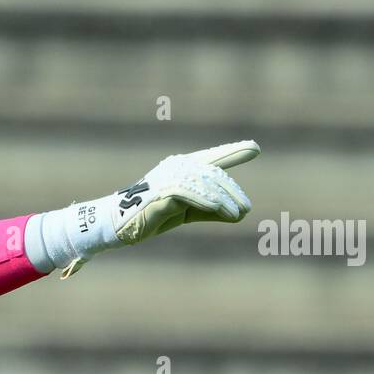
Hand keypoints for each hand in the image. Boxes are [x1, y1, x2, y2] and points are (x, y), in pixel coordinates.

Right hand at [58, 140, 260, 278]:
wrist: (118, 226)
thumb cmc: (152, 216)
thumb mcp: (186, 212)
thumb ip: (210, 211)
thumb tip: (238, 214)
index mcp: (181, 168)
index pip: (211, 159)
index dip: (232, 152)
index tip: (254, 148)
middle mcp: (176, 168)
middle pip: (212, 174)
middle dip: (232, 191)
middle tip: (246, 208)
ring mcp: (168, 178)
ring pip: (204, 184)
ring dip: (224, 200)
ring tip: (237, 214)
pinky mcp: (160, 192)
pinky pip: (189, 194)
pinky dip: (208, 202)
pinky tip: (222, 211)